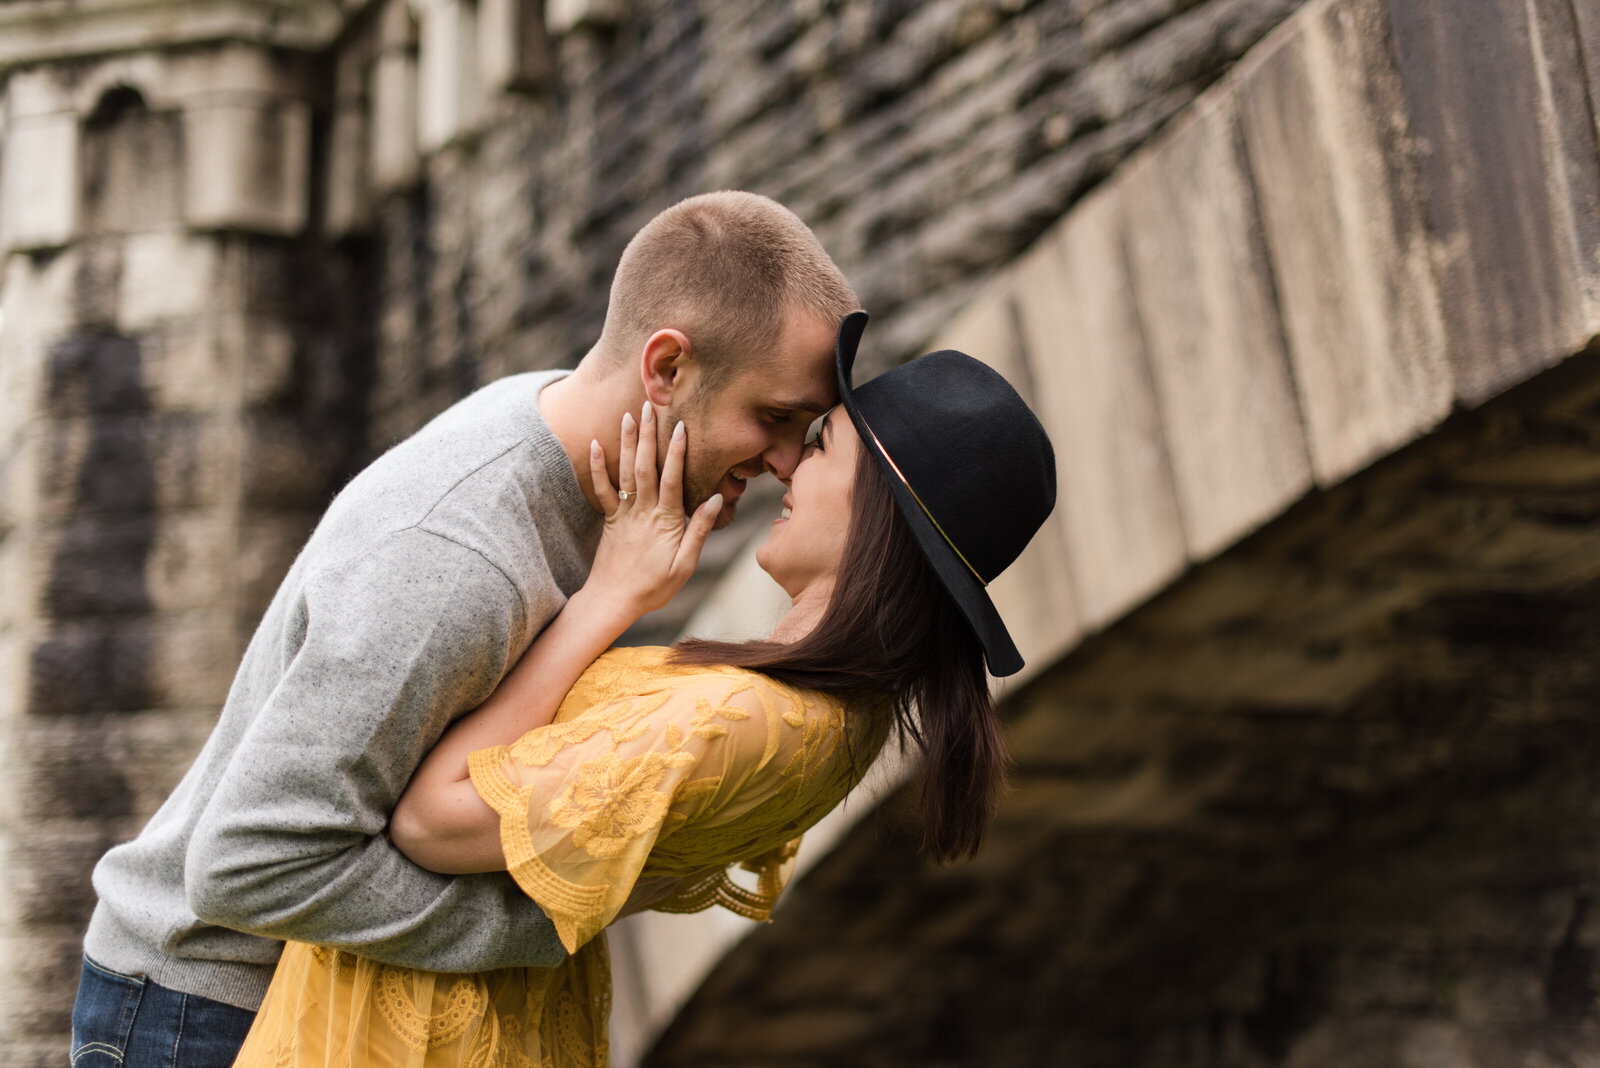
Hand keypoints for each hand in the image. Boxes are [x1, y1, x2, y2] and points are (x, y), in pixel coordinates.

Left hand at [583, 402, 721, 623]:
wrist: (613, 601)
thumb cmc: (654, 587)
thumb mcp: (684, 565)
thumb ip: (698, 530)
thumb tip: (715, 498)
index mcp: (665, 521)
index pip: (672, 480)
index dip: (676, 452)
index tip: (680, 427)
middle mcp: (642, 512)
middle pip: (645, 468)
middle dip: (648, 436)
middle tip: (649, 407)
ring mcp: (623, 514)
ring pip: (625, 472)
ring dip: (627, 443)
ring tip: (628, 415)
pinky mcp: (610, 519)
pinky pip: (602, 490)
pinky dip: (598, 466)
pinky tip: (595, 444)